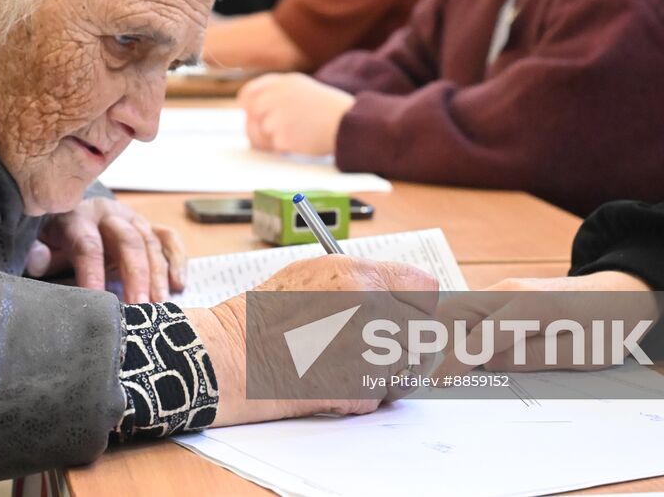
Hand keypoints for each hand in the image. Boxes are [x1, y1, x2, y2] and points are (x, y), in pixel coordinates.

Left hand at [24, 197, 185, 303]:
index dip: (92, 272)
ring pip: (150, 241)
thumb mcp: (41, 246)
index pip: (88, 245)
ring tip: (160, 303)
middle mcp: (109, 214)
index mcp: (78, 218)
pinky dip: (177, 260)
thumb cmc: (56, 242)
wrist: (71, 221)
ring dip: (158, 273)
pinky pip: (168, 238)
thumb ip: (39, 255)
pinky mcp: (148, 227)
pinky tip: (179, 284)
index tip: (97, 299)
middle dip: (136, 275)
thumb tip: (36, 258)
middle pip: (128, 241)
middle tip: (140, 306)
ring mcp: (132, 218)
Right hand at [186, 256, 439, 427]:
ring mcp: (369, 357)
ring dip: (387, 366)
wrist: (236, 356)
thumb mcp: (316, 272)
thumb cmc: (267, 313)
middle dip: (404, 336)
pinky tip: (334, 375)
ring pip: (407, 365)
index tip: (407, 307)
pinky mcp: (361, 392)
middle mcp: (373, 316)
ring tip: (348, 357)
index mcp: (363, 279)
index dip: (415, 299)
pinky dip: (365, 389)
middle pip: (423, 330)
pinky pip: (382, 391)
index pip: (426, 287)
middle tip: (377, 339)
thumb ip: (366, 277)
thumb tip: (400, 290)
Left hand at [237, 73, 353, 155]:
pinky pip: (273, 147)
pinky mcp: (282, 136)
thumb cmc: (331, 111)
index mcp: (283, 82)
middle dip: (259, 128)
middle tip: (273, 136)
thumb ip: (279, 95)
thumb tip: (252, 110)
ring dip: (272, 140)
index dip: (248, 107)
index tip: (253, 117)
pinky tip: (301, 142)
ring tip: (296, 136)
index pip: (249, 93)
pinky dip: (284, 149)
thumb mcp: (304, 90)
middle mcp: (276, 96)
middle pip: (252, 116)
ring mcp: (277, 116)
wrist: (350, 123)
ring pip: (260, 133)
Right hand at [432, 271, 660, 375]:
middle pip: (453, 312)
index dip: (457, 363)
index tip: (438, 384)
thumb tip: (491, 362)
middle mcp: (508, 290)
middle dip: (445, 343)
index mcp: (530, 305)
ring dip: (455, 339)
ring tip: (471, 368)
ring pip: (458, 312)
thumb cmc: (608, 324)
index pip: (480, 337)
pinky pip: (473, 314)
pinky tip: (484, 355)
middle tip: (458, 374)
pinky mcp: (504, 297)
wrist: (621, 294)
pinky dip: (467, 335)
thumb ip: (535, 357)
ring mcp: (504, 290)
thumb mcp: (582, 352)